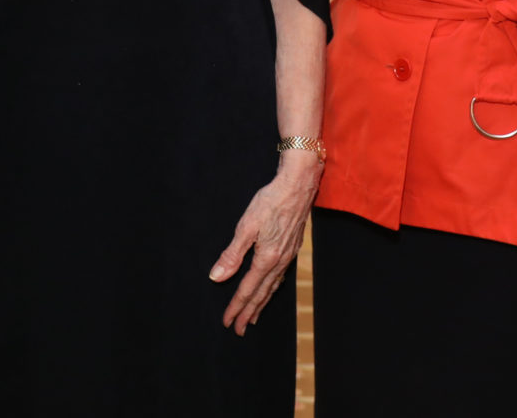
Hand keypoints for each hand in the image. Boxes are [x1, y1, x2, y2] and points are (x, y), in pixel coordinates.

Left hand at [210, 154, 320, 335]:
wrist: (299, 185)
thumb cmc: (271, 201)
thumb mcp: (246, 226)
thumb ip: (232, 254)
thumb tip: (217, 277)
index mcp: (266, 258)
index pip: (247, 290)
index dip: (236, 307)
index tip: (228, 322)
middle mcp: (279, 262)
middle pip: (261, 294)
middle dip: (248, 312)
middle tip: (239, 329)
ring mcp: (288, 256)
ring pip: (272, 287)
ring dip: (261, 304)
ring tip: (253, 317)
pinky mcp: (292, 248)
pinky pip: (280, 277)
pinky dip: (272, 289)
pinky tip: (269, 289)